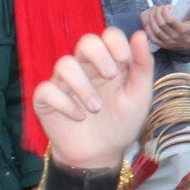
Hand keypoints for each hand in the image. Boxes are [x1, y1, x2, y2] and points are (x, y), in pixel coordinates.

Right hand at [32, 27, 154, 172]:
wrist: (102, 154)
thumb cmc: (121, 123)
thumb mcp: (139, 96)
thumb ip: (142, 66)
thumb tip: (140, 35)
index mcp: (110, 64)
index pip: (108, 36)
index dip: (115, 41)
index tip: (124, 59)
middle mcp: (86, 69)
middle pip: (86, 41)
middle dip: (99, 55)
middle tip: (111, 76)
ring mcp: (65, 83)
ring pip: (65, 64)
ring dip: (83, 86)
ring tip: (96, 107)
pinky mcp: (47, 99)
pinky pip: (46, 90)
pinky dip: (64, 103)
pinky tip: (79, 117)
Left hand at [139, 2, 189, 53]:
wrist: (189, 45)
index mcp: (182, 30)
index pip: (171, 21)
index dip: (166, 13)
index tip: (165, 7)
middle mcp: (175, 37)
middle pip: (162, 25)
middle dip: (157, 15)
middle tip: (157, 9)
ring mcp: (168, 42)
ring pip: (156, 31)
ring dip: (152, 22)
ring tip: (152, 14)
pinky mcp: (163, 45)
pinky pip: (153, 39)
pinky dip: (149, 32)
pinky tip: (148, 25)